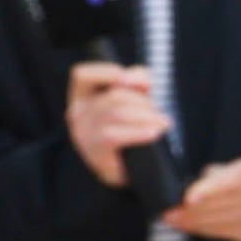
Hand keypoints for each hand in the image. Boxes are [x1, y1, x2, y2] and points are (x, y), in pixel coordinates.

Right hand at [66, 61, 167, 186]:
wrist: (129, 168)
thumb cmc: (130, 129)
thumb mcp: (133, 98)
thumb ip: (136, 80)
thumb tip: (141, 80)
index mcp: (82, 96)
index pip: (82, 75)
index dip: (107, 72)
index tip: (132, 81)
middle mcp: (78, 113)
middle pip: (114, 96)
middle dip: (143, 102)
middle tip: (159, 114)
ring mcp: (83, 133)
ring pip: (118, 113)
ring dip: (147, 116)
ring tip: (162, 123)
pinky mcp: (94, 150)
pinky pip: (115, 136)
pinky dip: (139, 132)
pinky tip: (154, 134)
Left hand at [163, 157, 240, 240]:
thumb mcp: (238, 168)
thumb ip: (215, 176)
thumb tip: (190, 191)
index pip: (229, 181)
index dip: (207, 190)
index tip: (188, 198)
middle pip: (218, 206)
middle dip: (189, 211)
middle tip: (168, 212)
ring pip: (217, 223)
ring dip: (192, 223)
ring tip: (174, 220)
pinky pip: (222, 234)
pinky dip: (204, 230)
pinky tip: (191, 226)